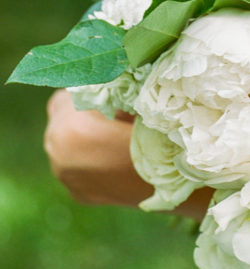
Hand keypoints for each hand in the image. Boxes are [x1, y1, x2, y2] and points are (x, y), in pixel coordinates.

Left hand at [44, 90, 211, 218]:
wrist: (173, 187)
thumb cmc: (158, 137)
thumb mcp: (136, 100)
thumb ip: (114, 89)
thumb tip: (111, 74)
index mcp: (69, 128)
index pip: (66, 94)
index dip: (90, 90)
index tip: (110, 91)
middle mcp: (58, 154)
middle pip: (62, 118)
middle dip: (84, 112)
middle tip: (114, 110)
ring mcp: (66, 177)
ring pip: (67, 143)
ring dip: (84, 135)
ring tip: (116, 134)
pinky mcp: (78, 193)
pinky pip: (77, 165)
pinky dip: (91, 158)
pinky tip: (115, 156)